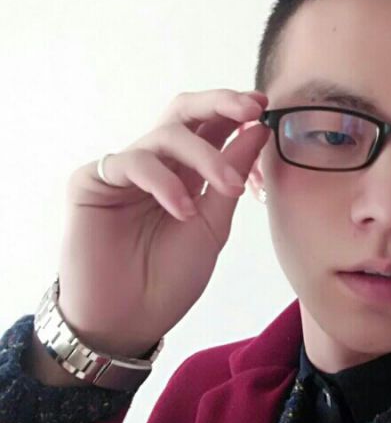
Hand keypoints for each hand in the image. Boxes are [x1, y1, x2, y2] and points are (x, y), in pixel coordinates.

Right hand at [57, 89, 269, 356]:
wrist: (131, 319)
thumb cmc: (171, 277)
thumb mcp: (214, 224)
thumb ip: (232, 176)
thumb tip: (258, 130)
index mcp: (187, 174)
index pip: (210, 127)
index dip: (236, 111)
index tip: (265, 108)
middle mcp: (157, 165)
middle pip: (184, 113)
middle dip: (220, 103)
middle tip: (251, 108)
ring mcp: (125, 171)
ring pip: (166, 135)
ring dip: (206, 156)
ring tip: (229, 189)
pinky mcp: (92, 181)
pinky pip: (132, 162)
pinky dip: (165, 182)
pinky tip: (182, 211)